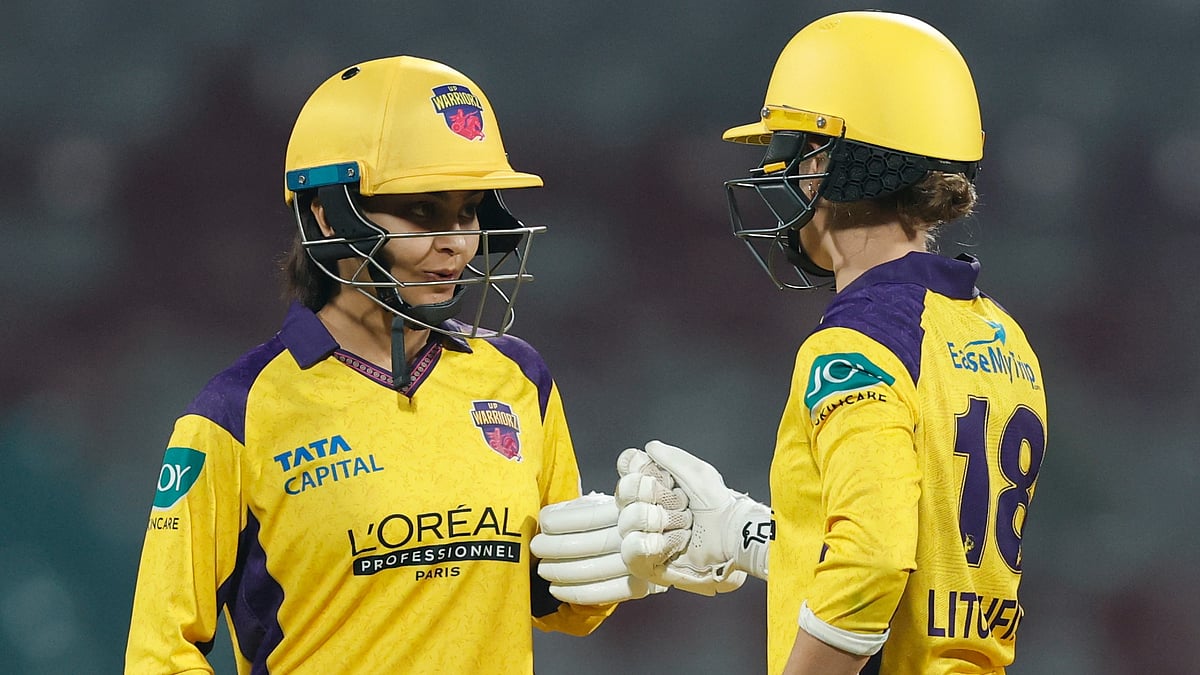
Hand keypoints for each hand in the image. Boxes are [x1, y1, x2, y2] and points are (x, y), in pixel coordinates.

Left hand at [531, 492, 667, 604]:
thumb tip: (546, 517)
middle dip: (557, 547)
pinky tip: (556, 589)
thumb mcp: (606, 502)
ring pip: (594, 570)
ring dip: (561, 571)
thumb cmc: (620, 519)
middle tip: (537, 546)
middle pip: (592, 544)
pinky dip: (576, 593)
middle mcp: (638, 536)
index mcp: (630, 510)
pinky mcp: (639, 586)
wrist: (655, 541)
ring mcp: (641, 564)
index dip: (564, 520)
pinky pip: (604, 594)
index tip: (545, 522)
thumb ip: (583, 507)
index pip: (592, 516)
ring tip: (542, 568)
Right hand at [616, 440, 772, 595]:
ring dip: (662, 522)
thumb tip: (649, 447)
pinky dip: (651, 544)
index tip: (662, 477)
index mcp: (652, 486)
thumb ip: (673, 458)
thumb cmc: (718, 505)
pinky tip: (670, 543)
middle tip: (683, 505)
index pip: (627, 469)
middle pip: (624, 493)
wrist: (731, 535)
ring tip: (684, 527)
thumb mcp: (699, 474)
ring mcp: (640, 535)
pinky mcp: (645, 562)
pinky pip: (631, 549)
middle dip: (658, 497)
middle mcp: (641, 508)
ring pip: (627, 521)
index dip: (638, 470)